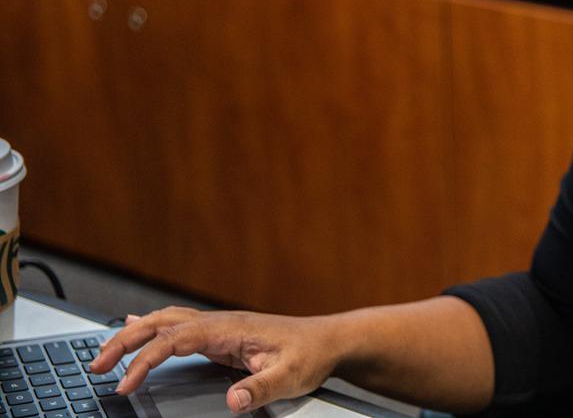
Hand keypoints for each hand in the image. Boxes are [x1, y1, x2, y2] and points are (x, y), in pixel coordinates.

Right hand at [89, 306, 343, 413]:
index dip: (146, 359)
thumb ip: (261, 388)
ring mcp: (220, 327)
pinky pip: (178, 328)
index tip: (126, 383)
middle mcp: (221, 322)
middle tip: (96, 365)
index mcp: (231, 328)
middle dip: (126, 341)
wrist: (328, 340)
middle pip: (162, 322)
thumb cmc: (311, 355)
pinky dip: (151, 328)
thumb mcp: (291, 377)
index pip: (176, 338)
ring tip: (104, 354)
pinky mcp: (221, 336)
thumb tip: (232, 399)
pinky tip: (134, 326)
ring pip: (167, 321)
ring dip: (134, 335)